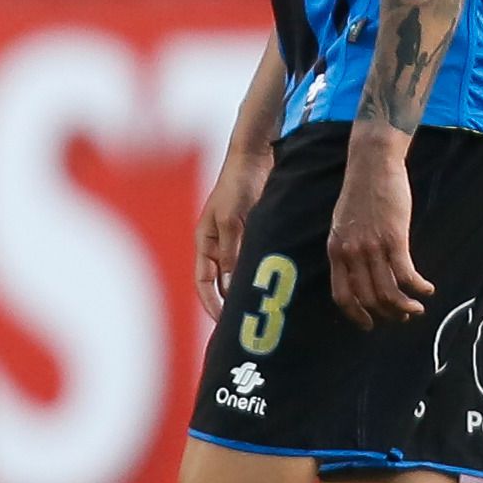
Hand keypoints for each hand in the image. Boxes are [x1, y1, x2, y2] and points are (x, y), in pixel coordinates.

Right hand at [193, 143, 276, 318]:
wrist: (255, 157)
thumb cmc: (237, 185)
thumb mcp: (231, 220)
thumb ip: (231, 252)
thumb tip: (230, 287)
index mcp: (205, 242)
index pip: (203, 282)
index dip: (211, 304)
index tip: (224, 324)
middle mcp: (219, 244)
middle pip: (221, 283)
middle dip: (231, 304)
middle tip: (248, 325)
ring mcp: (237, 239)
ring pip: (241, 274)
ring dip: (249, 290)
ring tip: (265, 310)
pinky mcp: (255, 233)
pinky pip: (256, 261)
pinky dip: (263, 274)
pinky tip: (278, 286)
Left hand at [325, 126, 432, 328]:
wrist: (372, 165)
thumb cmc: (360, 192)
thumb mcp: (342, 224)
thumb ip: (346, 249)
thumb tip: (357, 273)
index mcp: (336, 251)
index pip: (342, 295)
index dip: (357, 315)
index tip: (370, 323)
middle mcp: (351, 254)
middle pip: (369, 299)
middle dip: (388, 314)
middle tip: (403, 316)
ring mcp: (372, 247)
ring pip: (389, 292)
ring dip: (406, 307)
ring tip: (417, 308)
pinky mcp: (394, 239)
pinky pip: (406, 275)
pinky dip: (418, 288)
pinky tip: (427, 289)